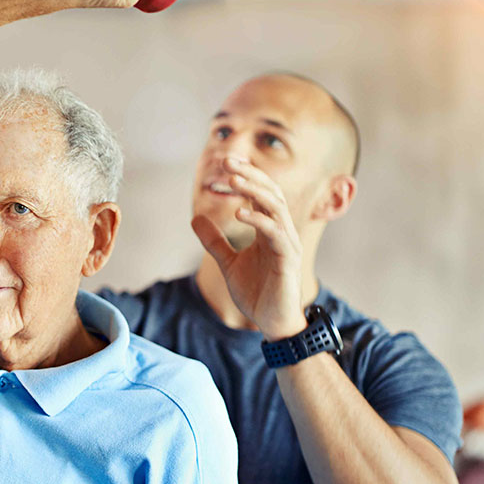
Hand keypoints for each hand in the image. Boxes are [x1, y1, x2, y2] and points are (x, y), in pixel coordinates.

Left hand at [191, 157, 306, 338]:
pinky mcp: (288, 259)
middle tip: (227, 161)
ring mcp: (287, 243)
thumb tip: (195, 218)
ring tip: (233, 180)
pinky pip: (275, 233)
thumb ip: (214, 241)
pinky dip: (259, 220)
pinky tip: (240, 213)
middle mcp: (281, 231)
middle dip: (249, 175)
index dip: (245, 176)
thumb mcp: (228, 263)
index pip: (260, 194)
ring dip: (254, 191)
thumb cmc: (256, 294)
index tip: (225, 162)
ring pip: (275, 207)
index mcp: (269, 229)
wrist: (272, 323)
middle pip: (269, 192)